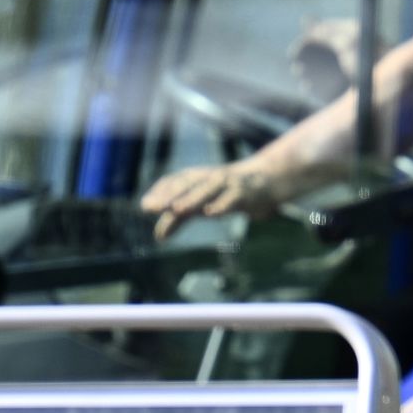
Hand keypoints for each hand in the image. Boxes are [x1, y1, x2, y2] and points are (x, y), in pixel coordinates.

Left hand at [145, 160, 268, 237]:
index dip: (160, 191)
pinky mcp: (245, 193)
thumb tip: (158, 236)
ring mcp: (228, 183)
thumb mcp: (203, 202)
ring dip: (191, 197)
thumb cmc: (228, 193)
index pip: (174, 180)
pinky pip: (232, 198)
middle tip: (151, 207)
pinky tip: (211, 213)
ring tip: (176, 209)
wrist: (267, 179)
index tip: (145, 206)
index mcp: (197, 177)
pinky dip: (221, 204)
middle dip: (169, 194)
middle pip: (187, 182)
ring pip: (207, 188)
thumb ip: (181, 216)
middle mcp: (210, 177)